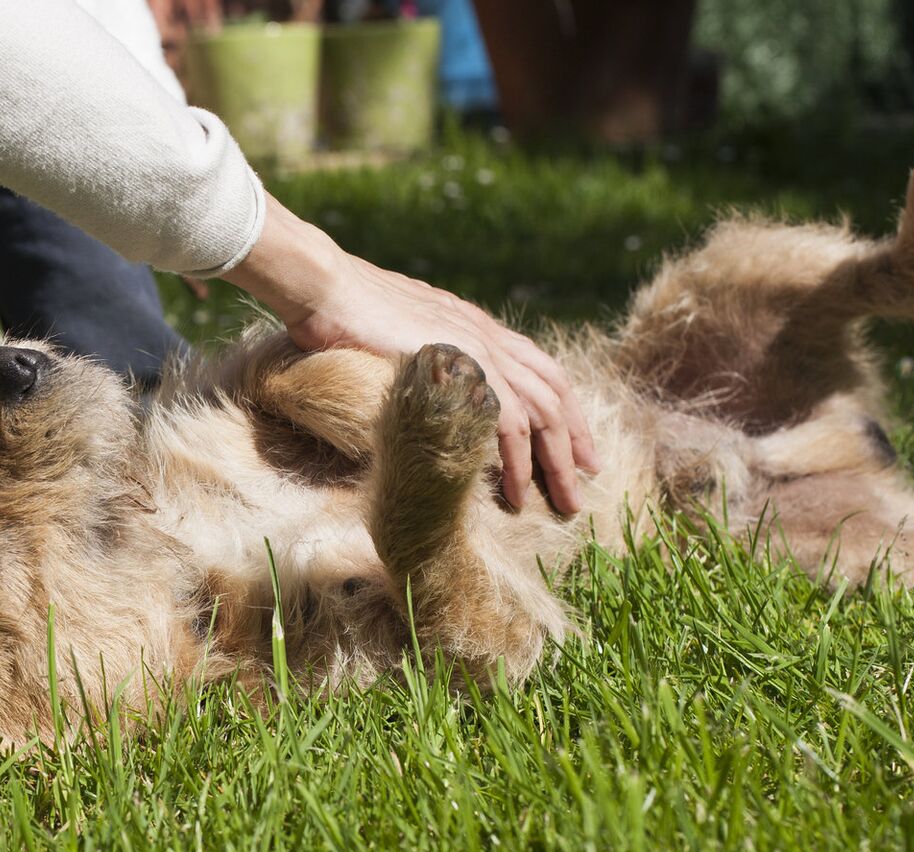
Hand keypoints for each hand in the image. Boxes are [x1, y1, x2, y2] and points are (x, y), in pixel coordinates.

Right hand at [222, 195, 599, 513]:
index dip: (562, 407)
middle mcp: (488, 335)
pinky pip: (509, 422)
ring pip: (542, 412)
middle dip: (574, 440)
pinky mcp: (465, 368)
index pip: (540, 369)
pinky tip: (517, 494)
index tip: (573, 443)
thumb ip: (418, 356)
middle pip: (554, 392)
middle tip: (585, 481)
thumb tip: (412, 382)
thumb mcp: (395, 335)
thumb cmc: (343, 310)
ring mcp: (479, 348)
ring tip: (564, 502)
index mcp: (476, 326)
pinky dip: (518, 462)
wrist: (327, 288)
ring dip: (556, 461)